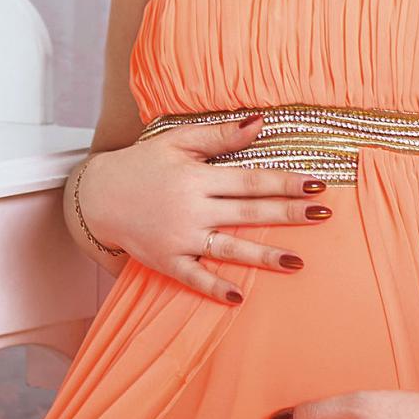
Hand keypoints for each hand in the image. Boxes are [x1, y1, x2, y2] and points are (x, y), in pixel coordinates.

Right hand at [77, 115, 331, 303]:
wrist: (95, 196)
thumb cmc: (141, 165)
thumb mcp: (176, 141)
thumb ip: (218, 135)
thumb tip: (260, 122)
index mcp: (196, 177)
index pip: (250, 180)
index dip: (284, 181)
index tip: (316, 184)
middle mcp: (191, 209)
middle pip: (248, 212)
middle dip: (288, 213)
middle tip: (323, 214)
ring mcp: (179, 238)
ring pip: (228, 248)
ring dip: (263, 255)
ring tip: (297, 261)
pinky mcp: (166, 261)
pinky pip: (194, 277)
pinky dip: (215, 287)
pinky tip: (240, 297)